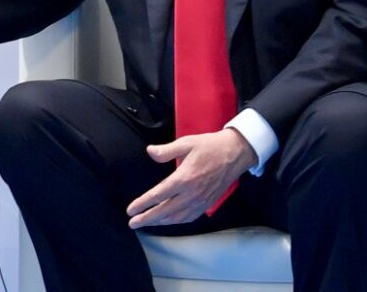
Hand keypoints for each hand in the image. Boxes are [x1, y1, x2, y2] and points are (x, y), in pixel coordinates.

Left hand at [126, 128, 256, 228]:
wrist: (235, 153)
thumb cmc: (209, 146)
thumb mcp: (186, 143)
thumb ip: (166, 150)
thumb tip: (150, 152)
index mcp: (185, 178)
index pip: (159, 195)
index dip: (143, 203)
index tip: (130, 210)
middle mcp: (192, 193)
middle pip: (165, 211)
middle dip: (147, 218)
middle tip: (133, 223)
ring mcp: (201, 200)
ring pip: (177, 217)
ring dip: (160, 222)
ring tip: (147, 223)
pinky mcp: (208, 203)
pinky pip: (189, 217)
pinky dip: (176, 221)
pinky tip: (168, 221)